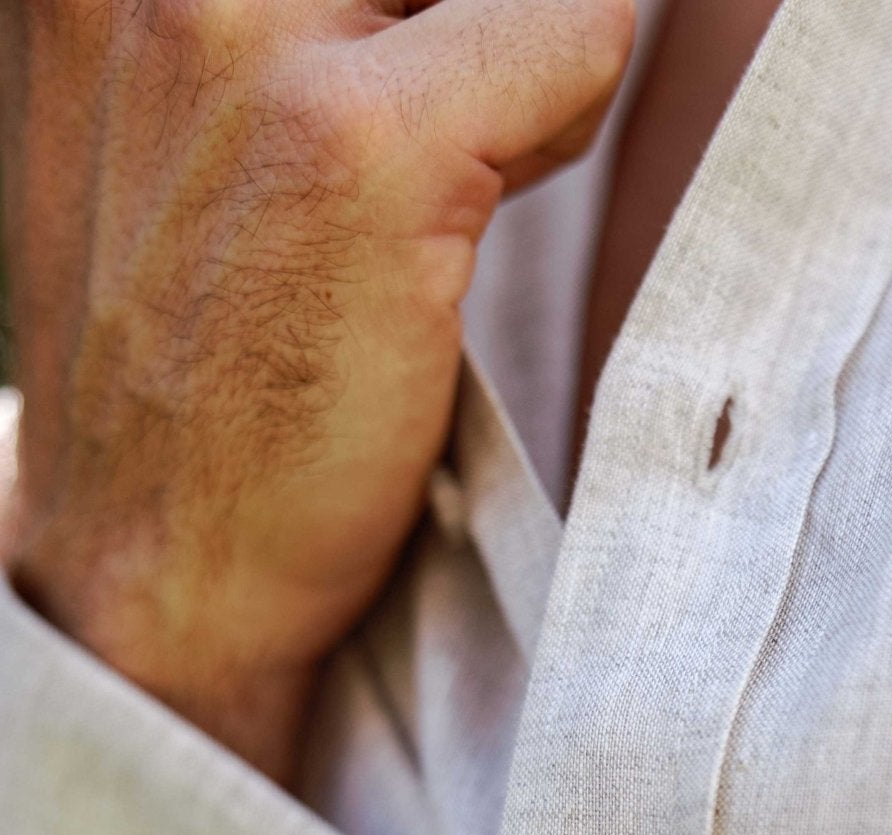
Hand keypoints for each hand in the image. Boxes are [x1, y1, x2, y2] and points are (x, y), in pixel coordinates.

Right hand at [0, 0, 631, 776]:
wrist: (158, 566)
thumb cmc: (194, 362)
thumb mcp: (178, 106)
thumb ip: (291, 9)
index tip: (412, 52)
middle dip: (460, 13)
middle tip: (431, 130)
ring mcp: (243, 33)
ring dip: (508, 55)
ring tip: (440, 173)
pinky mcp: (364, 144)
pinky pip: (576, 28)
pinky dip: (571, 104)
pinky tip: (485, 195)